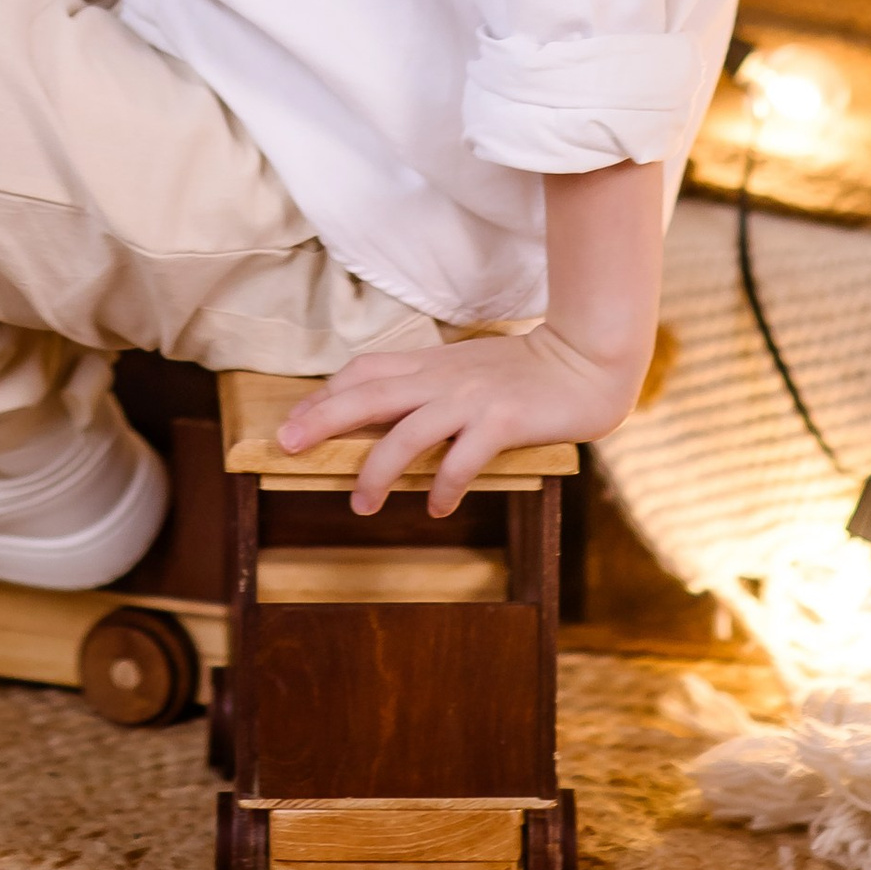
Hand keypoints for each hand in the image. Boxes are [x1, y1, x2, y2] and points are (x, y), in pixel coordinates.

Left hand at [277, 317, 650, 520]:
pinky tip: (437, 507)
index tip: (293, 418)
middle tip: (287, 444)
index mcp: (431, 364)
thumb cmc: (524, 373)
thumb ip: (430, 388)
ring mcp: (470, 398)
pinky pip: (463, 457)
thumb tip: (387, 417)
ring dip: (377, 468)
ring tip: (361, 503)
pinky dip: (445, 484)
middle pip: (368, 394)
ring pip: (407, 430)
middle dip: (323, 419)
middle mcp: (442, 378)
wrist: (583, 362)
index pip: (364, 372)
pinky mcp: (501, 420)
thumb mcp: (467, 372)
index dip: (325, 395)